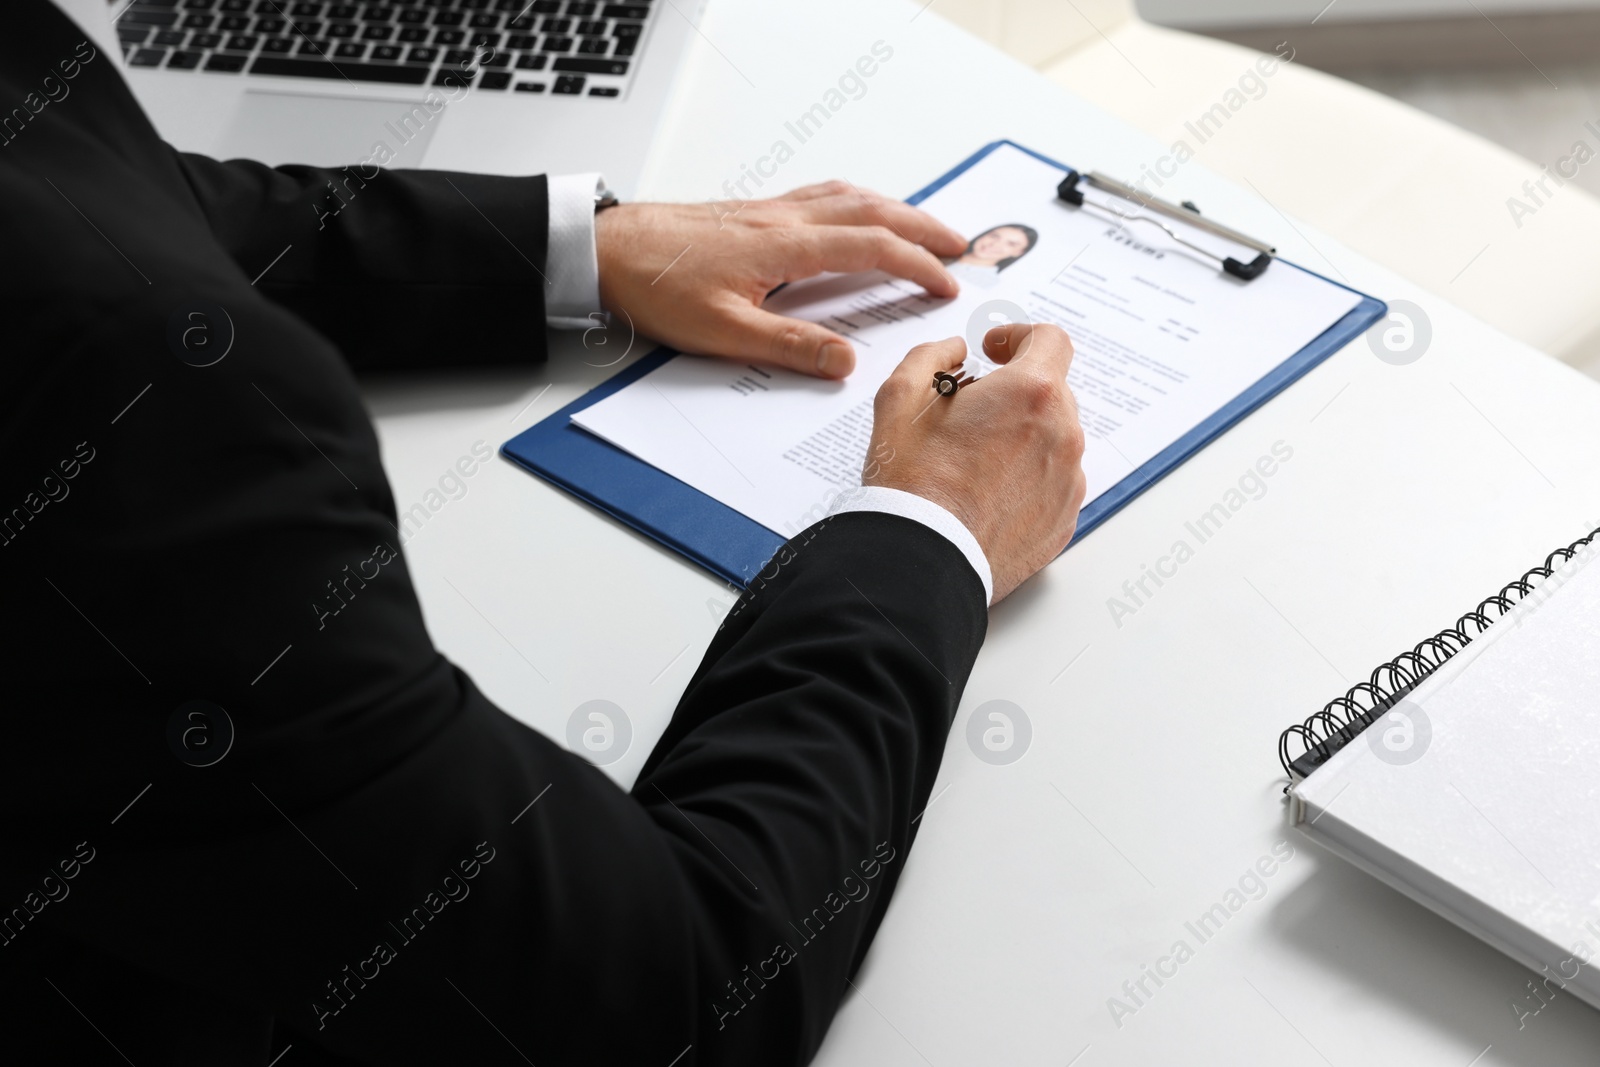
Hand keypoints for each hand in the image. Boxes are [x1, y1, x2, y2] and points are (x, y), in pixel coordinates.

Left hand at [594, 181, 967, 378]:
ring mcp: (769, 210)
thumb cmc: (656, 287)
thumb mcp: (723, 333)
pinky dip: (857, 201)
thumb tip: (846, 363)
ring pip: (849, 196)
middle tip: (961, 246)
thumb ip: (790, 347)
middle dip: (923, 228)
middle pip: (872, 210)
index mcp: (786, 247)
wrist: (605, 250)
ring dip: (895, 209)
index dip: (916, 265)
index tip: (947, 285)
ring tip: (924, 227)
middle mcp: (784, 218)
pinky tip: (855, 212)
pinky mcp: (753, 212)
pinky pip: (822, 195)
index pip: (871, 248)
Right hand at [864, 324, 1086, 603]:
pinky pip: (1051, 484)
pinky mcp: (1063, 520)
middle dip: (1014, 393)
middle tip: (969, 412)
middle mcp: (1063, 434)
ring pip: (1052, 440)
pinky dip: (1026, 479)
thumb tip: (953, 352)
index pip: (1050, 340)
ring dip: (1021, 438)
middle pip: (1050, 392)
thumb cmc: (912, 483)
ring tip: (972, 461)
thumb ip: (932, 356)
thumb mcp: (901, 397)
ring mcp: (1068, 481)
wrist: (922, 561)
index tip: (994, 352)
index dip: (1018, 337)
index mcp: (1031, 393)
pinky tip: (985, 494)